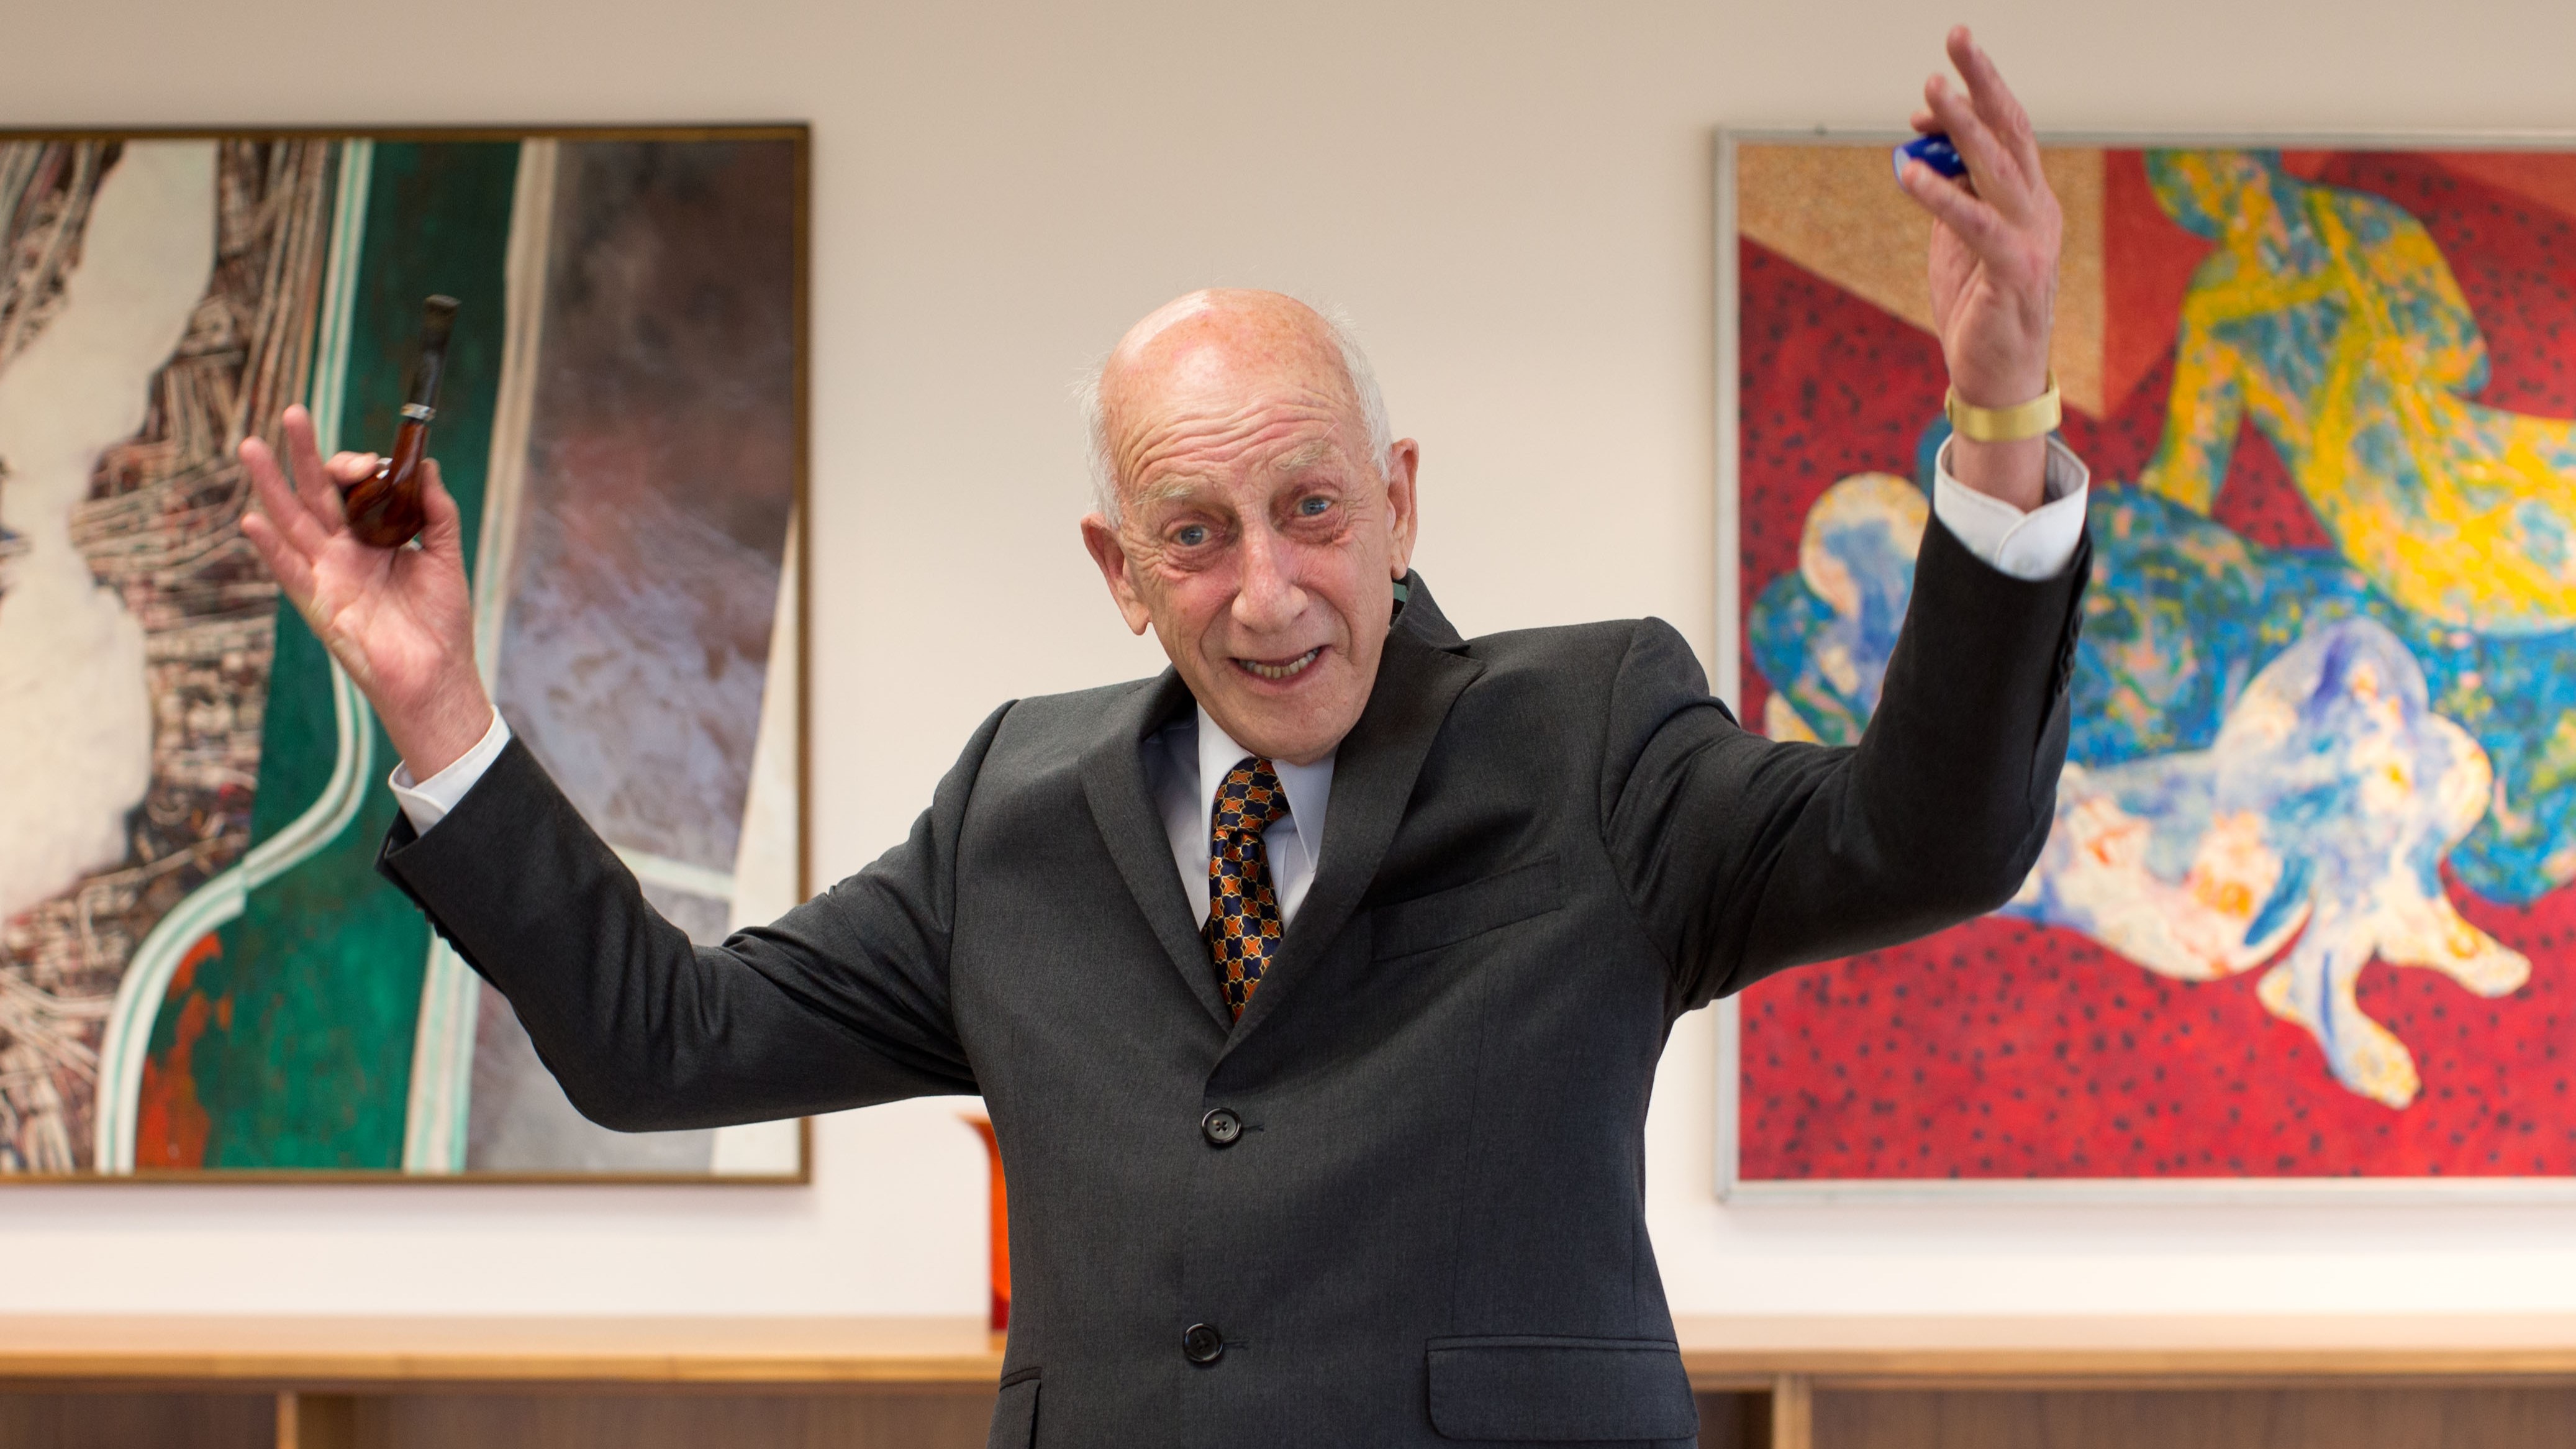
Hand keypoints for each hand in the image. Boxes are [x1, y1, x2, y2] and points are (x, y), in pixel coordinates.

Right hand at [238, 404, 493, 777]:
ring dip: (271, 486)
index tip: (372, 460)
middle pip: (317, 494)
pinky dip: (271, 548)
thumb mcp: (447, 558)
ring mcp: (328, 575)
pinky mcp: (320, 604)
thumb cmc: (442, 622)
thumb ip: (438, 513)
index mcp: (373, 538)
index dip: (357, 467)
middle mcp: (344, 551)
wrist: (438, 676)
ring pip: (293, 521)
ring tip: (251, 447)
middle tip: (292, 413)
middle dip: (304, 454)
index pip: (353, 489)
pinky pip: (289, 572)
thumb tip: (428, 466)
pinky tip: (252, 520)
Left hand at [1898, 26, 2060, 508]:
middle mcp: (2039, 211)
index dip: (1977, 96)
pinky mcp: (2014, 272)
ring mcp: (2032, 240)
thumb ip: (1948, 195)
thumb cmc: (1978, 309)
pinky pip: (1974, 224)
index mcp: (2028, 200)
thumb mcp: (1957, 242)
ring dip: (1963, 127)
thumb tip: (1921, 151)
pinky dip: (1940, 196)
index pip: (2007, 132)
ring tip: (1931, 94)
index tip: (1938, 77)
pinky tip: (1907, 173)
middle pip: (2011, 131)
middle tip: (1957, 37)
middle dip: (1982, 82)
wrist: (1999, 379)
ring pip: (1997, 168)